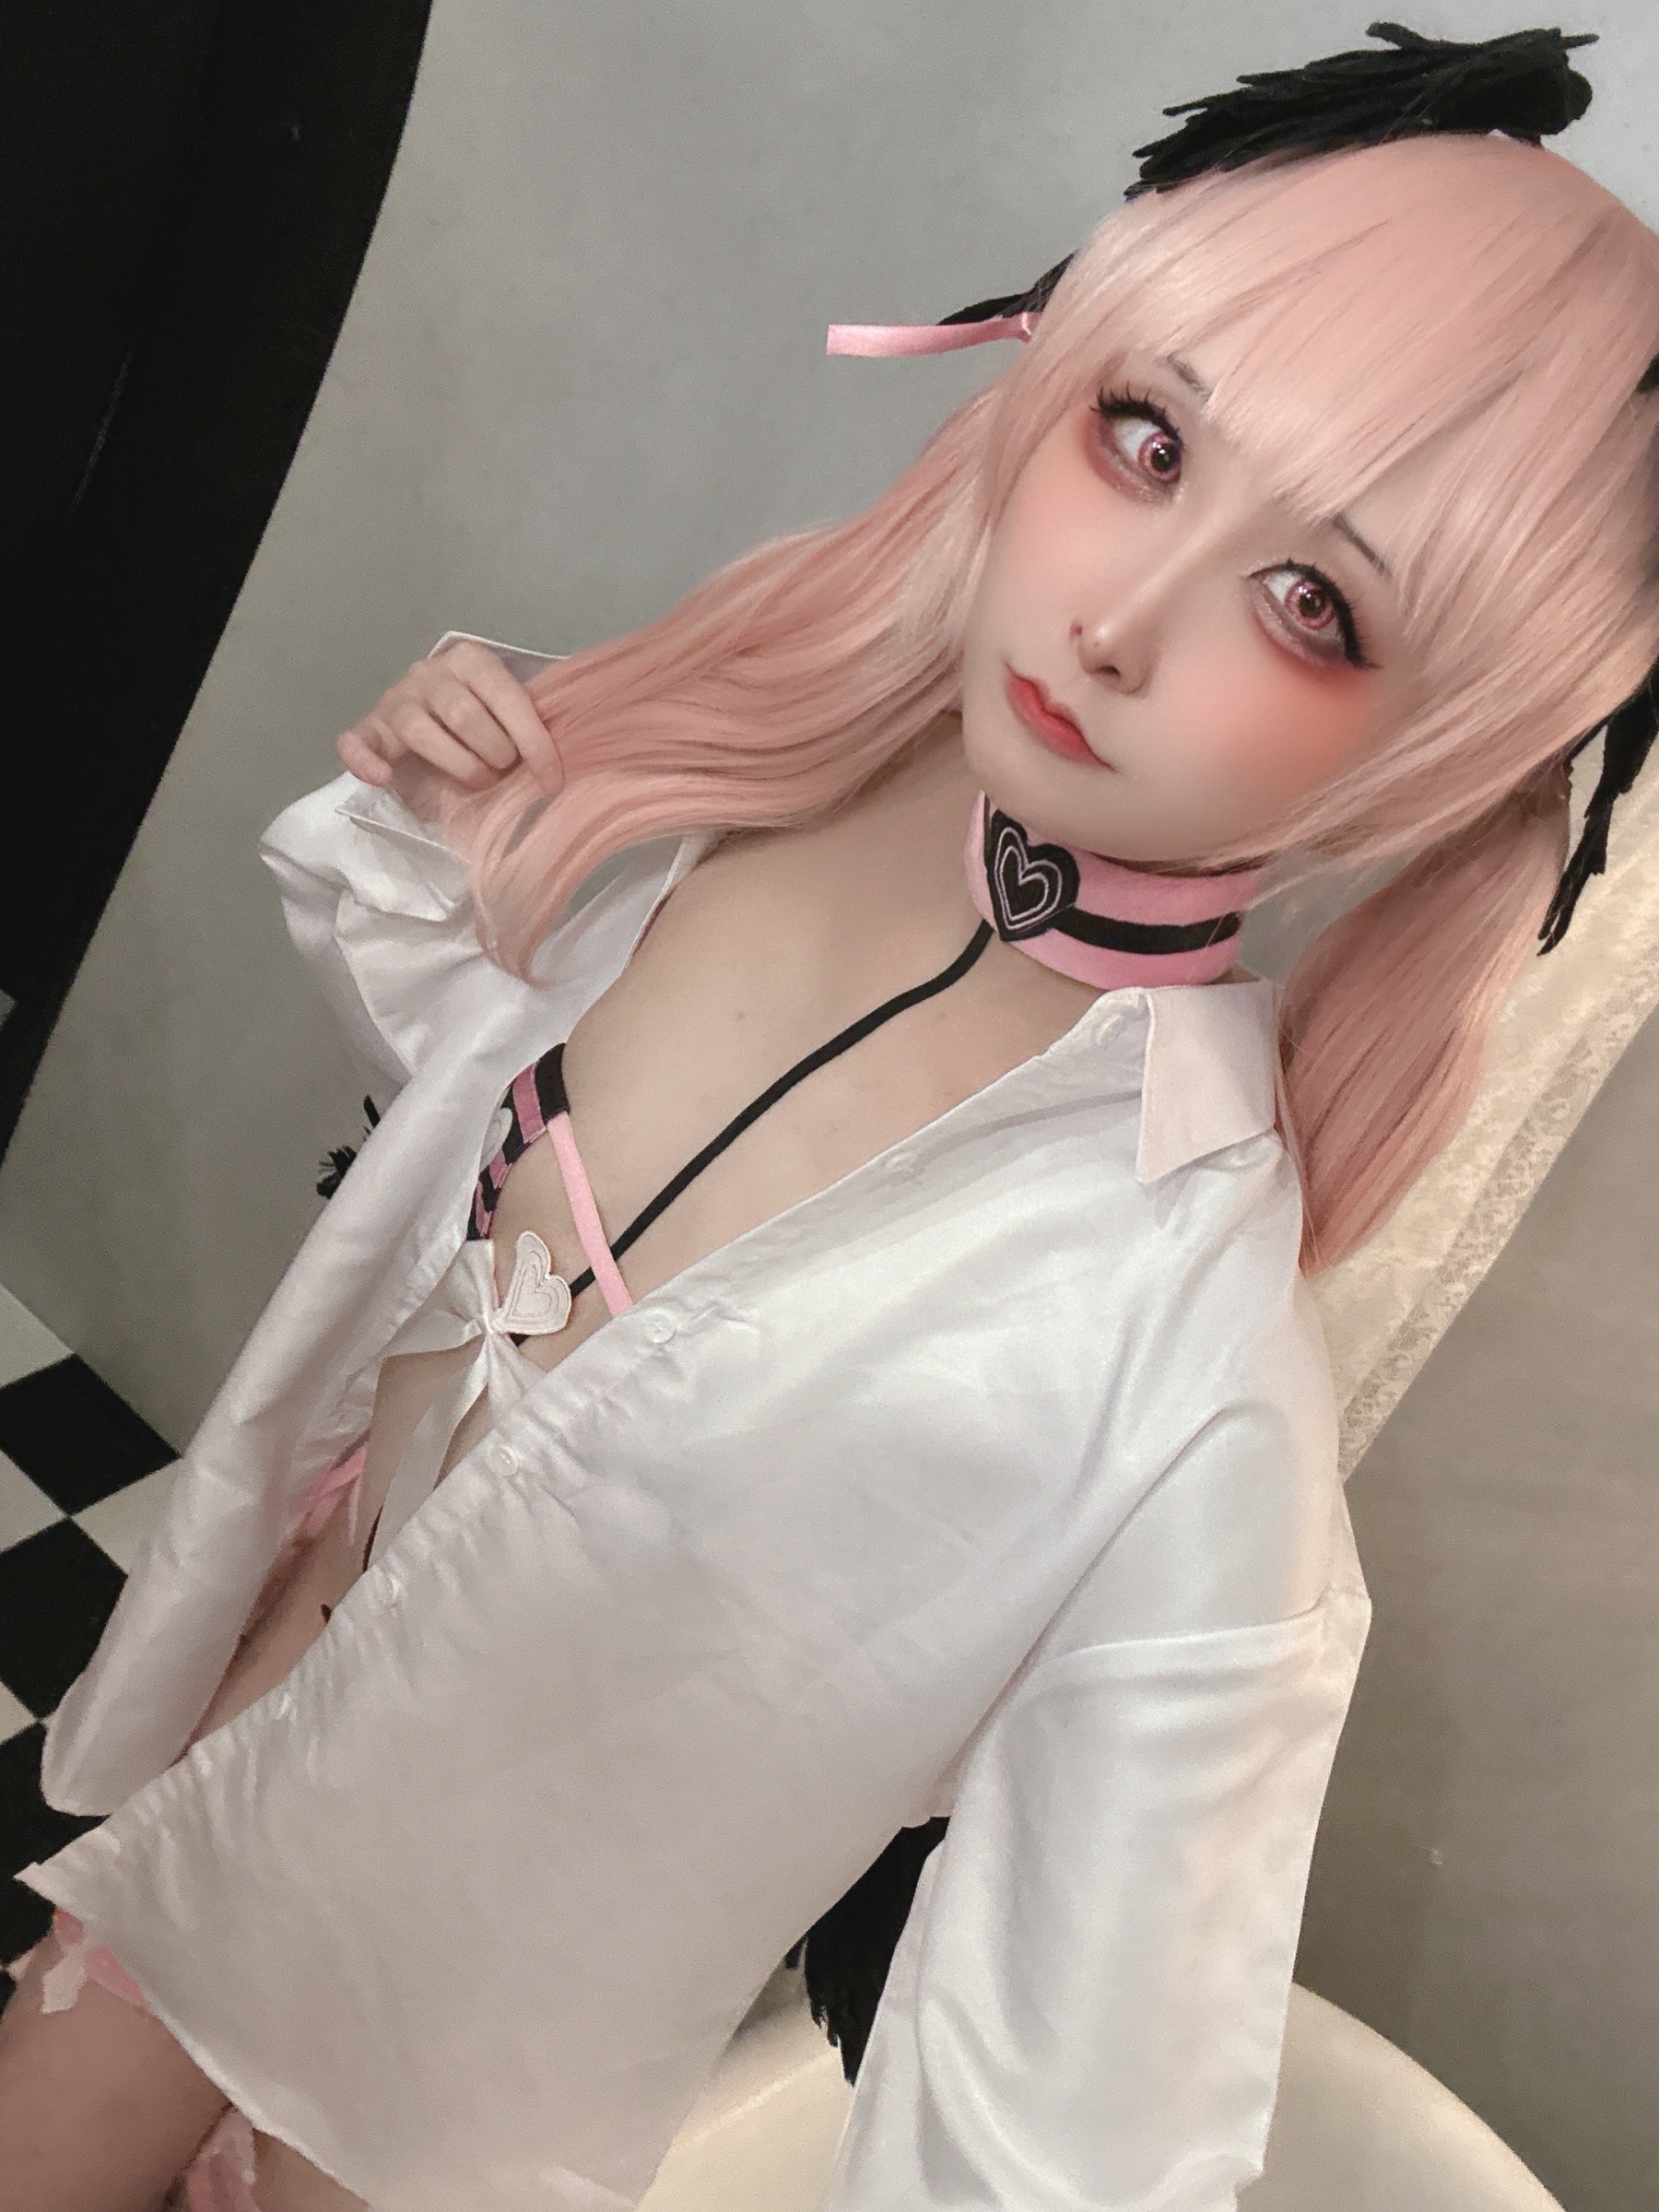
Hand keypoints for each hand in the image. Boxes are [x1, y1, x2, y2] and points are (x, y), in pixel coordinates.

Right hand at [336, 640, 562, 817]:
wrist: (433, 722)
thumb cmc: (484, 725)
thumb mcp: (510, 716)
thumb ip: (530, 725)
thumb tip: (567, 761)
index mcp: (471, 661)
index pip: (506, 696)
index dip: (533, 742)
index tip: (552, 779)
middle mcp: (429, 673)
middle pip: (462, 712)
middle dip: (492, 753)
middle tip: (504, 773)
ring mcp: (395, 699)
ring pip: (419, 730)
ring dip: (455, 764)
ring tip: (476, 782)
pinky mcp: (368, 728)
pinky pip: (356, 742)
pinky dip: (366, 761)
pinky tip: (382, 778)